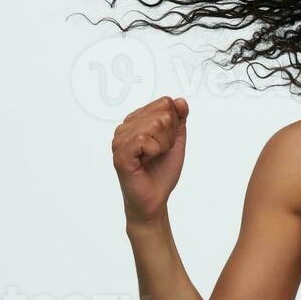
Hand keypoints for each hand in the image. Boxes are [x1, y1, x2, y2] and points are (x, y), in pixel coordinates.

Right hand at [112, 95, 188, 224]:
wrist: (155, 199)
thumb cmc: (162, 171)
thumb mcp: (176, 141)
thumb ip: (179, 119)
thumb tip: (180, 101)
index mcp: (136, 121)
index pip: (165, 103)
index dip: (173, 125)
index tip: (164, 143)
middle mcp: (125, 127)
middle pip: (163, 114)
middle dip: (169, 137)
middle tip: (158, 153)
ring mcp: (120, 139)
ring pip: (155, 125)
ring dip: (162, 146)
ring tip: (151, 158)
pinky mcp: (120, 153)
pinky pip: (145, 139)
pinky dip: (155, 152)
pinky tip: (146, 161)